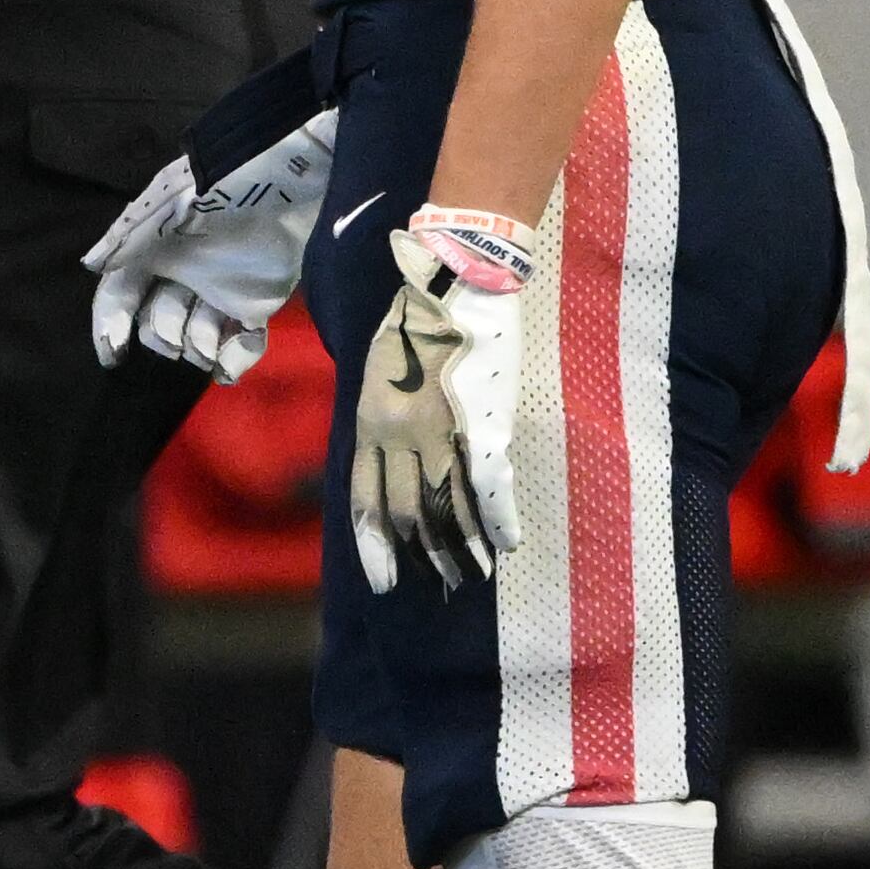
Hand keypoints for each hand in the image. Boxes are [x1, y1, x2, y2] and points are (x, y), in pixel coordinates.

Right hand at [84, 102, 337, 381]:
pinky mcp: (258, 303)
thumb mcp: (160, 208)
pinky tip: (228, 368)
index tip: (114, 355)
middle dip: (162, 335)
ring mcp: (220, 291)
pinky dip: (235, 360)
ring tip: (208, 347)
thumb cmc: (212, 191)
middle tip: (176, 339)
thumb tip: (90, 266)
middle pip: (158, 323)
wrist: (279, 182)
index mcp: (152, 253)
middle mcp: (181, 276)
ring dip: (197, 349)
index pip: (121, 294)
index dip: (111, 323)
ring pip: (198, 338)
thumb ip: (124, 239)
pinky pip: (244, 343)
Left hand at [350, 217, 530, 592]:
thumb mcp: (378, 373)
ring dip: (460, 547)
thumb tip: (392, 459)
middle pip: (407, 510)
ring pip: (447, 506)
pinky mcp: (482, 424)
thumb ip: (382, 418)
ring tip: (468, 576)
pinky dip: (497, 519)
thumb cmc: (414, 323)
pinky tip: (506, 545)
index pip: (363, 497)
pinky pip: (488, 486)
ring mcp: (440, 431)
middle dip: (421, 553)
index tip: (382, 580)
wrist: (451, 284)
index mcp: (369, 420)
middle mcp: (398, 433)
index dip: (374, 541)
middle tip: (437, 583)